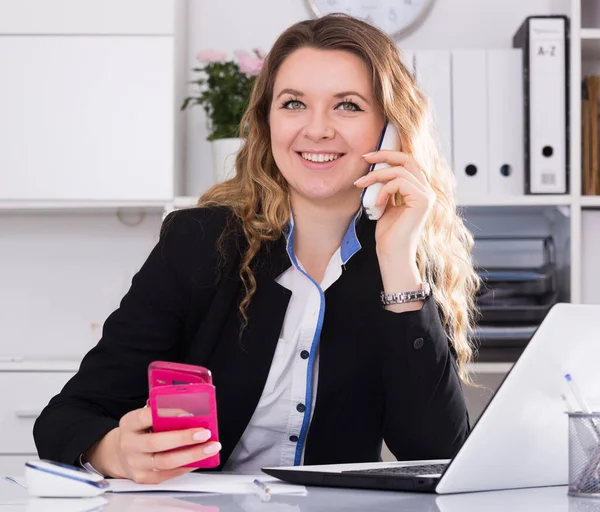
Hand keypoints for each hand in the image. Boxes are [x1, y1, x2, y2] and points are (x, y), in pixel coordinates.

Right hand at [85, 406, 221, 483]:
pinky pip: (169, 474)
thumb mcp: (144, 418)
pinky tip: (200, 459)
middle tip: (204, 433)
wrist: (120, 454)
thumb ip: (162, 415)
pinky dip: (187, 466)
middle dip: (183, 438)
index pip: (145, 417)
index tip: (189, 414)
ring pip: (165, 462)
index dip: (167, 414)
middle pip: (156, 443)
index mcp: (129, 423)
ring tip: (210, 448)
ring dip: (192, 455)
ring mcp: (135, 464)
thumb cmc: (141, 431)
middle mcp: (129, 444)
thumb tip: (193, 414)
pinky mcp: (144, 478)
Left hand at [354, 150, 434, 259]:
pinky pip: (400, 183)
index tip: (368, 157)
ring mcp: (427, 196)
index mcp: (419, 190)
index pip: (408, 162)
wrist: (392, 254)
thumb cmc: (388, 234)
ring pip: (400, 171)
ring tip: (361, 185)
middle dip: (384, 155)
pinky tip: (377, 203)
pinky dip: (384, 190)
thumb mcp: (385, 204)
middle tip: (365, 157)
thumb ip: (387, 188)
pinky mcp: (422, 201)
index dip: (389, 155)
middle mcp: (427, 191)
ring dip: (376, 176)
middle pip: (408, 159)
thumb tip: (376, 171)